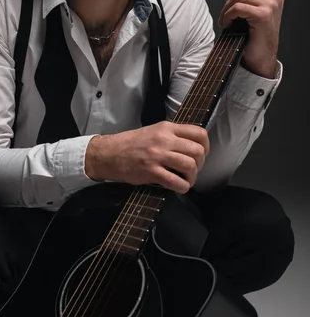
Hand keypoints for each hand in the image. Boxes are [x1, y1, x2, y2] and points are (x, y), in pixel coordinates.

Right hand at [85, 122, 209, 193]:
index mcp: (166, 128)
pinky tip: (179, 187)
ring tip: (186, 180)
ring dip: (192, 177)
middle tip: (193, 170)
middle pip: (197, 151)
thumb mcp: (153, 131)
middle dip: (200, 164)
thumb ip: (172, 136)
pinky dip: (183, 187)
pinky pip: (176, 182)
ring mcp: (157, 155)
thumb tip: (191, 146)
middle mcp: (164, 139)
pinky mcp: (151, 171)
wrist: (109, 153)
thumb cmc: (131, 143)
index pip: (199, 133)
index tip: (201, 154)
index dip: (206, 146)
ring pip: (189, 166)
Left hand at [218, 0, 283, 77]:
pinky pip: (237, 8)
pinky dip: (227, 16)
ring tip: (226, 22)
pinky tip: (228, 25)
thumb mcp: (249, 12)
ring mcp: (270, 5)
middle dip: (229, 1)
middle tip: (226, 16)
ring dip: (226, 10)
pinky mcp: (262, 15)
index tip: (233, 1)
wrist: (261, 57)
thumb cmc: (256, 37)